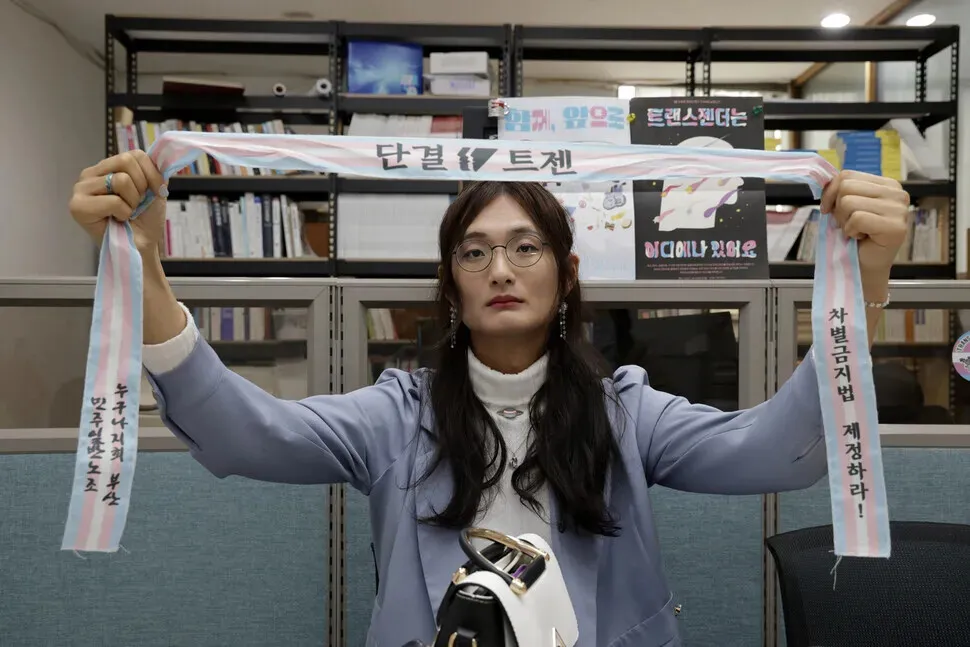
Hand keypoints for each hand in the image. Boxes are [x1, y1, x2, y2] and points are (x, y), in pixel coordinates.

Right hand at [70, 150, 167, 254]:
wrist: (142, 245)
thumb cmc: (145, 219)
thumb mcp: (155, 188)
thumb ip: (154, 168)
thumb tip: (161, 153)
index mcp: (108, 167)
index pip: (135, 154)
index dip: (152, 174)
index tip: (153, 192)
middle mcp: (91, 174)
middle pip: (126, 161)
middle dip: (142, 187)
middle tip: (135, 205)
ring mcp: (81, 189)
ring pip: (121, 180)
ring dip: (132, 202)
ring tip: (125, 213)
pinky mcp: (77, 206)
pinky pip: (113, 200)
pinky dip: (123, 213)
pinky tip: (116, 220)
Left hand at [819, 170, 909, 284]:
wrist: (864, 266)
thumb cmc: (855, 237)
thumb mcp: (846, 207)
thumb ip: (841, 191)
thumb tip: (823, 182)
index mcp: (887, 185)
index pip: (848, 174)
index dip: (830, 193)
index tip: (829, 209)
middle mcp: (897, 193)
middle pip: (846, 186)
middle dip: (837, 208)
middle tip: (847, 224)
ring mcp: (899, 210)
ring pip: (848, 202)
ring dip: (844, 221)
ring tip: (856, 231)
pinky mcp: (896, 227)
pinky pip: (857, 219)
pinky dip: (851, 231)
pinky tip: (861, 238)